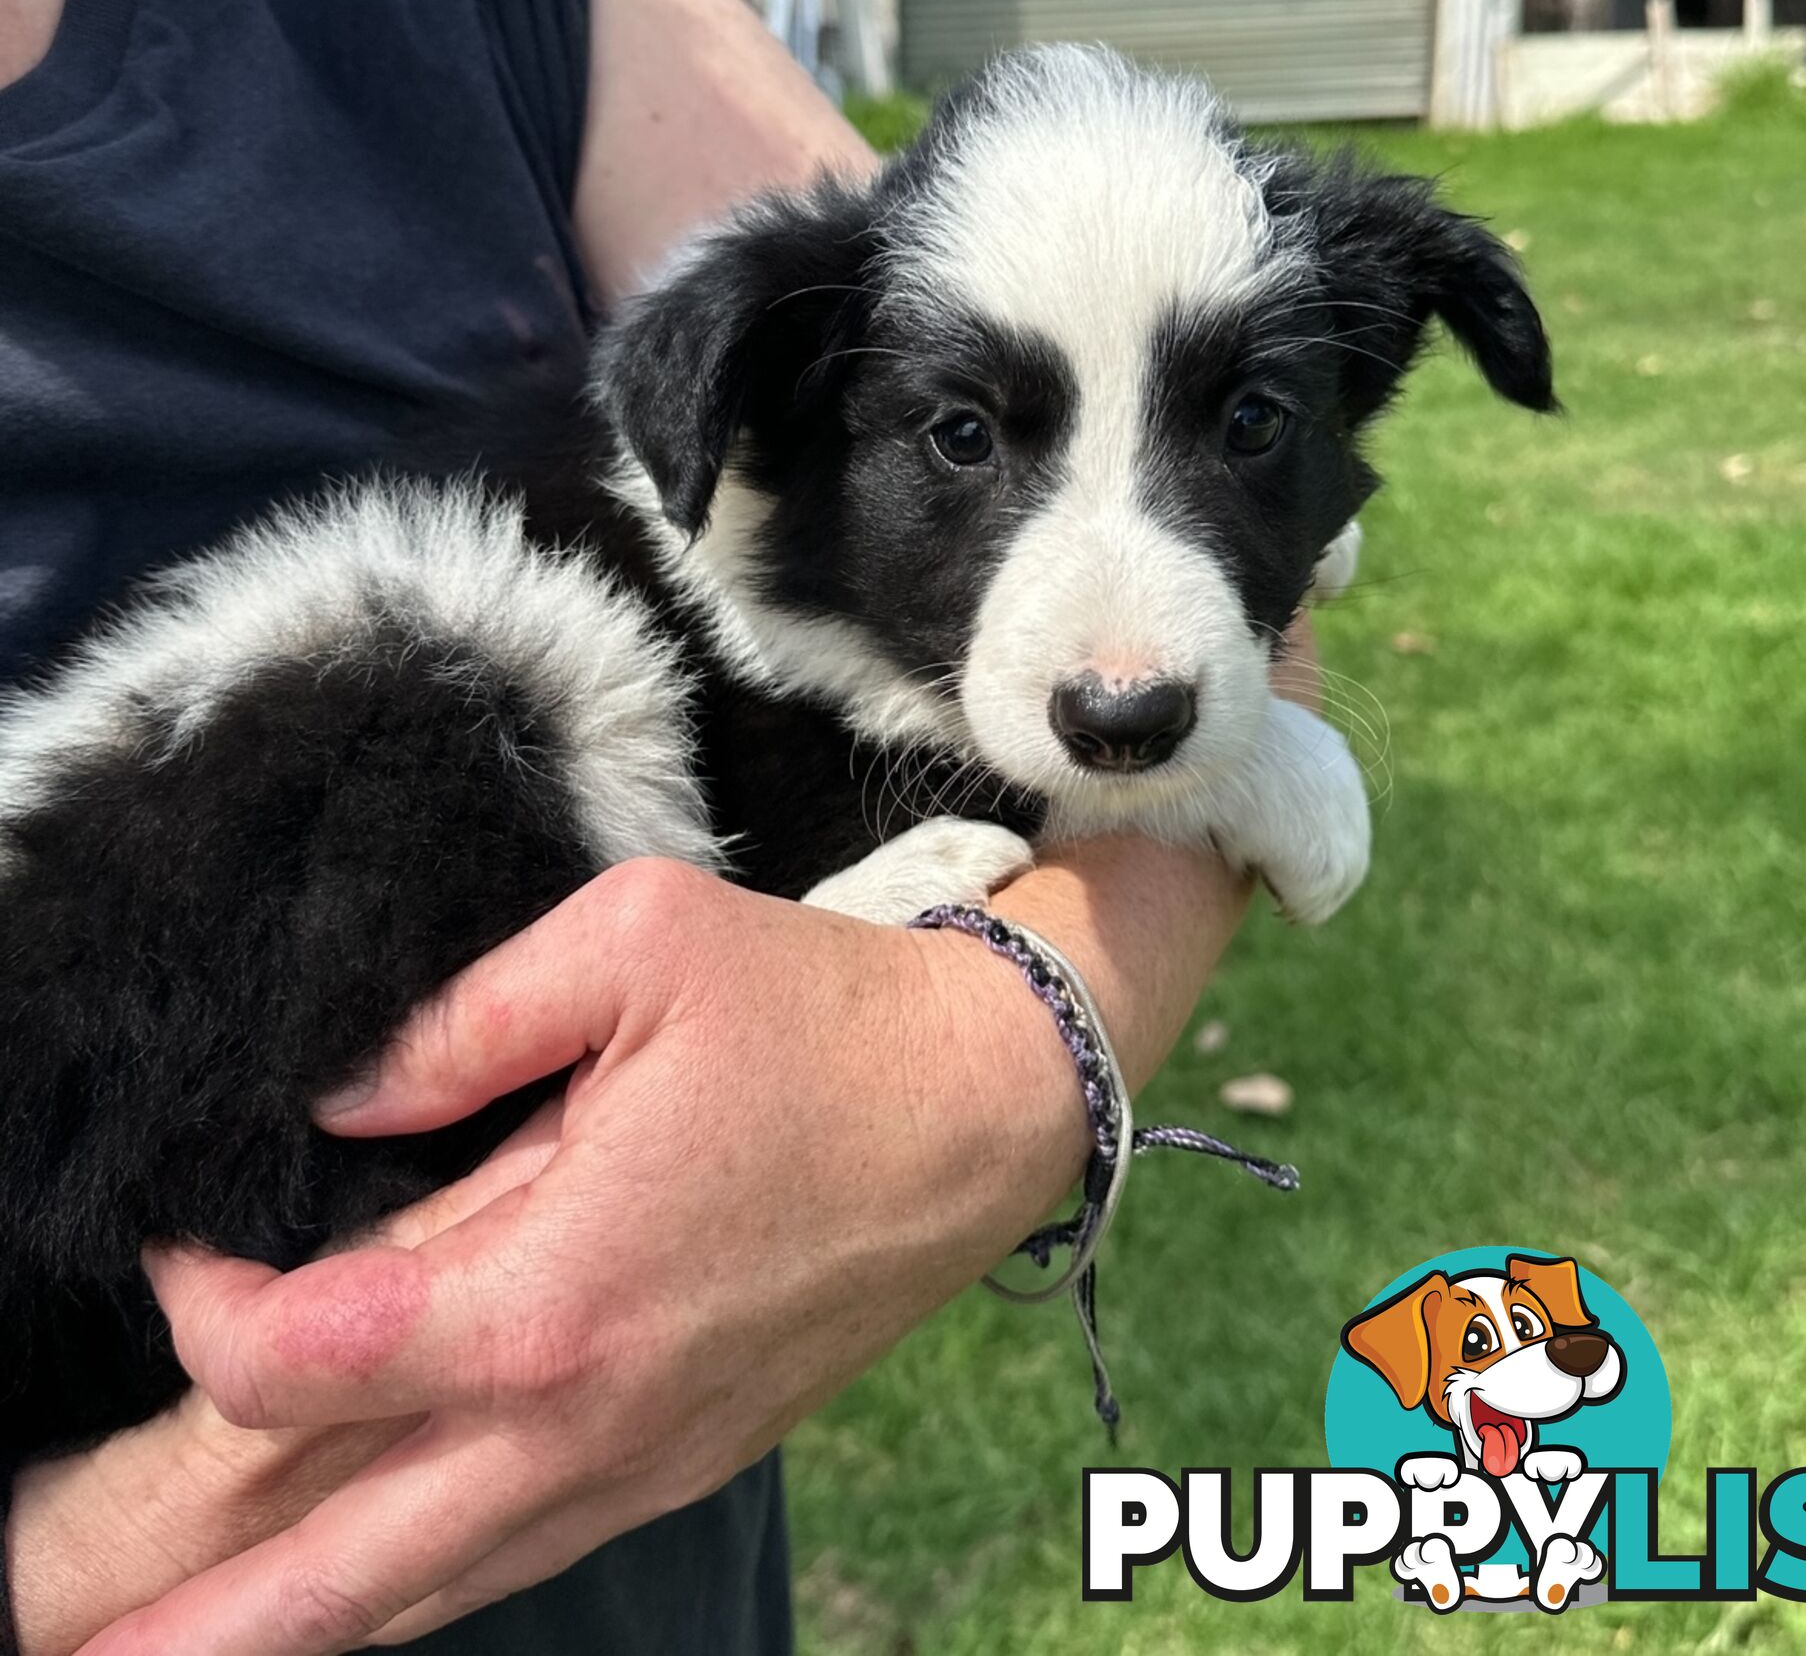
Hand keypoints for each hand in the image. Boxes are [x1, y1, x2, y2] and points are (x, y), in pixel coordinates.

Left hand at [75, 610, 1327, 1652]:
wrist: (987, 1103)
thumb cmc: (815, 1012)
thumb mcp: (636, 943)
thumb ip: (459, 1014)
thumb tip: (335, 1094)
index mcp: (551, 1286)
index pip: (293, 1363)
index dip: (199, 1308)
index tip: (176, 1239)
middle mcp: (578, 1415)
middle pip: (327, 1561)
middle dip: (170, 1610)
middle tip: (35, 1637)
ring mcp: (633, 1459)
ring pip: (416, 1591)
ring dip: (271, 1634)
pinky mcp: (678, 1460)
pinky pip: (504, 1557)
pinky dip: (397, 1594)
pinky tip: (337, 1601)